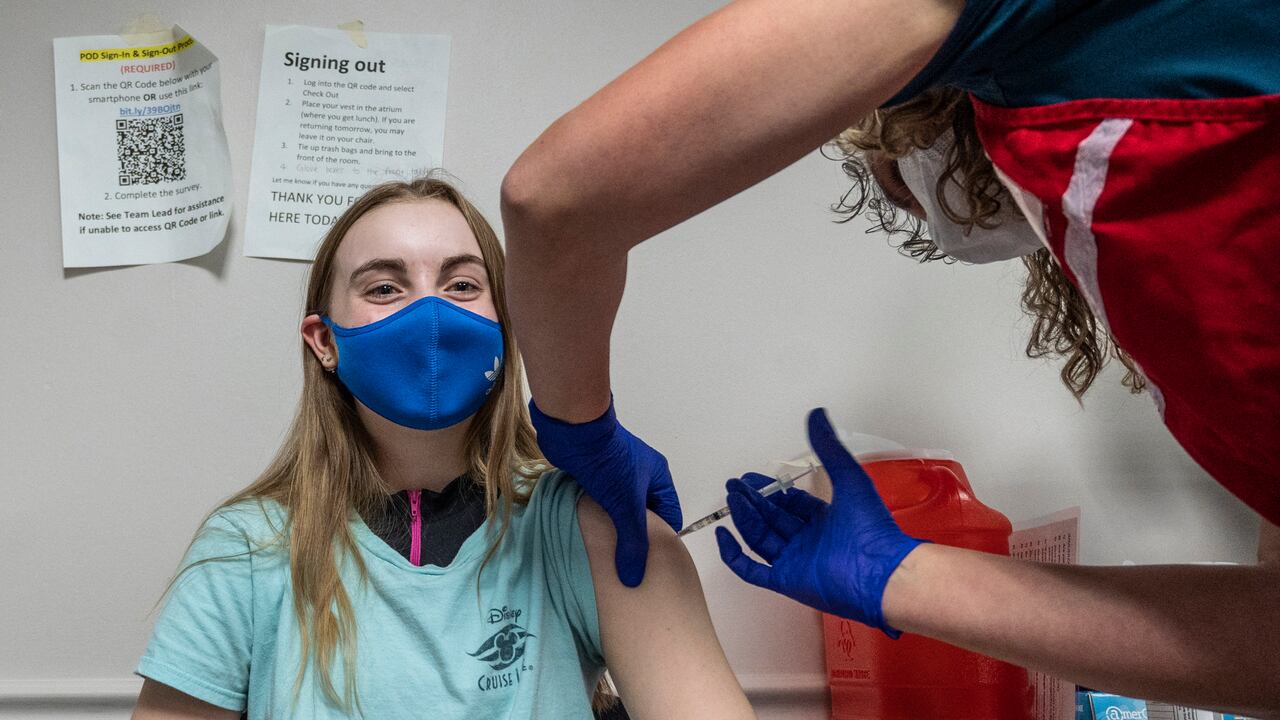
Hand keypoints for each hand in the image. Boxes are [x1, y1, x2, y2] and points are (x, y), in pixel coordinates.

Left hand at [529, 398, 682, 586]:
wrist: (573, 429)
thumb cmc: (607, 461)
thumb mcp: (626, 506)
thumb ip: (632, 542)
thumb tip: (633, 578)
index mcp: (658, 476)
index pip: (670, 514)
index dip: (662, 538)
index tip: (650, 562)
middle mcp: (640, 473)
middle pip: (644, 513)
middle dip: (636, 535)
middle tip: (627, 562)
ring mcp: (615, 472)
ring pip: (619, 507)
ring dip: (613, 525)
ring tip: (607, 552)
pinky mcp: (593, 473)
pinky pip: (599, 501)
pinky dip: (596, 515)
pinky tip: (589, 532)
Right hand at [715, 408, 924, 635]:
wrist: (879, 571)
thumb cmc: (871, 529)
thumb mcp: (848, 477)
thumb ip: (829, 447)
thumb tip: (816, 416)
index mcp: (826, 520)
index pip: (793, 504)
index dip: (772, 491)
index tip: (755, 480)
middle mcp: (810, 541)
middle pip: (772, 519)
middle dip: (753, 501)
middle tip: (736, 485)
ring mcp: (797, 561)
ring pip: (760, 538)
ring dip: (744, 518)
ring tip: (732, 497)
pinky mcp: (787, 580)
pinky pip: (753, 570)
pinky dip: (734, 555)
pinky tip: (724, 536)